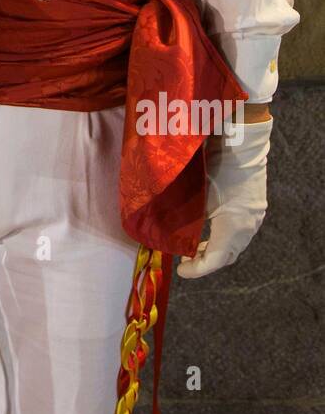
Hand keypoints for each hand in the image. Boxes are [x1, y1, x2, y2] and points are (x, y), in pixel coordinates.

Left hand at [176, 116, 271, 278]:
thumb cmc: (214, 165)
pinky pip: (240, 233)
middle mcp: (247, 227)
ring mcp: (254, 218)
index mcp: (233, 227)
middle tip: (184, 260)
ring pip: (234, 246)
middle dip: (205, 261)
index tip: (180, 271)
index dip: (196, 270)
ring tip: (194, 247)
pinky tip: (210, 230)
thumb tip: (157, 227)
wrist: (241, 142)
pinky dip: (224, 237)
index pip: (214, 259)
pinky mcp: (256, 208)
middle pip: (226, 256)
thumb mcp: (194, 192)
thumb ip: (179, 213)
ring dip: (215, 249)